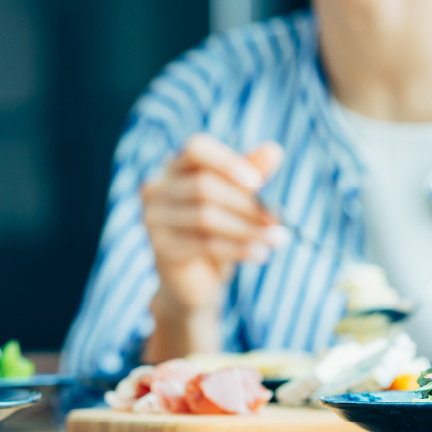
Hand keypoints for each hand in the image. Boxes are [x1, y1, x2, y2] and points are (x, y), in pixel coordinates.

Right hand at [141, 134, 284, 360]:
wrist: (195, 283)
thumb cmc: (216, 233)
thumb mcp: (236, 201)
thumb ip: (250, 174)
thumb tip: (274, 150)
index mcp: (174, 168)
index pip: (196, 148)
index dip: (226, 162)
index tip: (256, 183)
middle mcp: (157, 189)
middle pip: (204, 186)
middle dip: (246, 203)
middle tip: (276, 219)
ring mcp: (154, 219)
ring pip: (206, 217)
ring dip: (248, 228)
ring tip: (277, 238)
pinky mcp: (161, 249)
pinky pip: (204, 244)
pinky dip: (237, 248)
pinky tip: (260, 254)